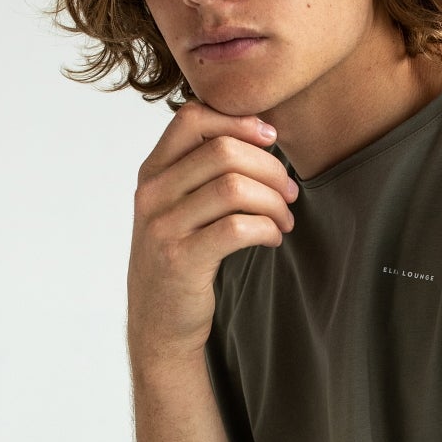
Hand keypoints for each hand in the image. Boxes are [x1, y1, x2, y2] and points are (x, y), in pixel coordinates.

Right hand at [126, 99, 296, 374]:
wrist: (158, 323)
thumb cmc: (181, 259)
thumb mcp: (178, 207)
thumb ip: (202, 171)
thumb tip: (262, 132)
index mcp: (152, 172)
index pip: (192, 117)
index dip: (239, 121)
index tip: (270, 139)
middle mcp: (152, 194)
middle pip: (223, 151)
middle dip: (270, 168)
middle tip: (289, 192)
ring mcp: (163, 227)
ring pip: (233, 187)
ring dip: (273, 201)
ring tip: (284, 219)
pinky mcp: (181, 260)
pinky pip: (238, 228)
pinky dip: (267, 229)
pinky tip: (273, 238)